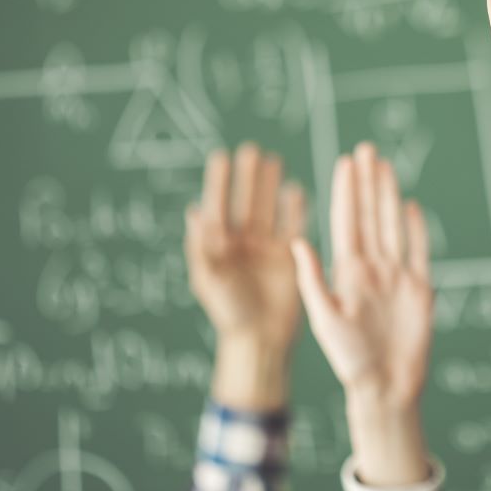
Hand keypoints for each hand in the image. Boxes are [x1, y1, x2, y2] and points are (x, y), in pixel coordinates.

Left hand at [185, 143, 306, 409]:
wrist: (260, 340)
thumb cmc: (229, 313)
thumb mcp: (208, 280)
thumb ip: (202, 246)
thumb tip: (194, 211)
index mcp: (219, 248)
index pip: (219, 207)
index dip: (219, 182)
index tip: (222, 157)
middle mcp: (243, 245)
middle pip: (246, 202)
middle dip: (247, 178)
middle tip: (251, 151)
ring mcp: (267, 250)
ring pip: (269, 210)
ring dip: (270, 187)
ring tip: (274, 161)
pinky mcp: (289, 259)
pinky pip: (293, 227)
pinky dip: (295, 209)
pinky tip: (296, 190)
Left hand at [291, 142, 432, 484]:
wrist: (387, 387)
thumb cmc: (351, 360)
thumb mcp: (325, 318)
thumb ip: (312, 280)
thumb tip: (296, 242)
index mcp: (346, 273)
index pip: (346, 222)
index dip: (345, 191)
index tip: (343, 162)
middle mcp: (371, 269)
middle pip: (370, 216)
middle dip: (366, 182)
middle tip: (364, 149)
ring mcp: (396, 277)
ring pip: (392, 225)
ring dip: (388, 195)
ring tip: (384, 166)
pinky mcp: (420, 289)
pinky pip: (418, 251)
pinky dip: (415, 228)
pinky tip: (409, 206)